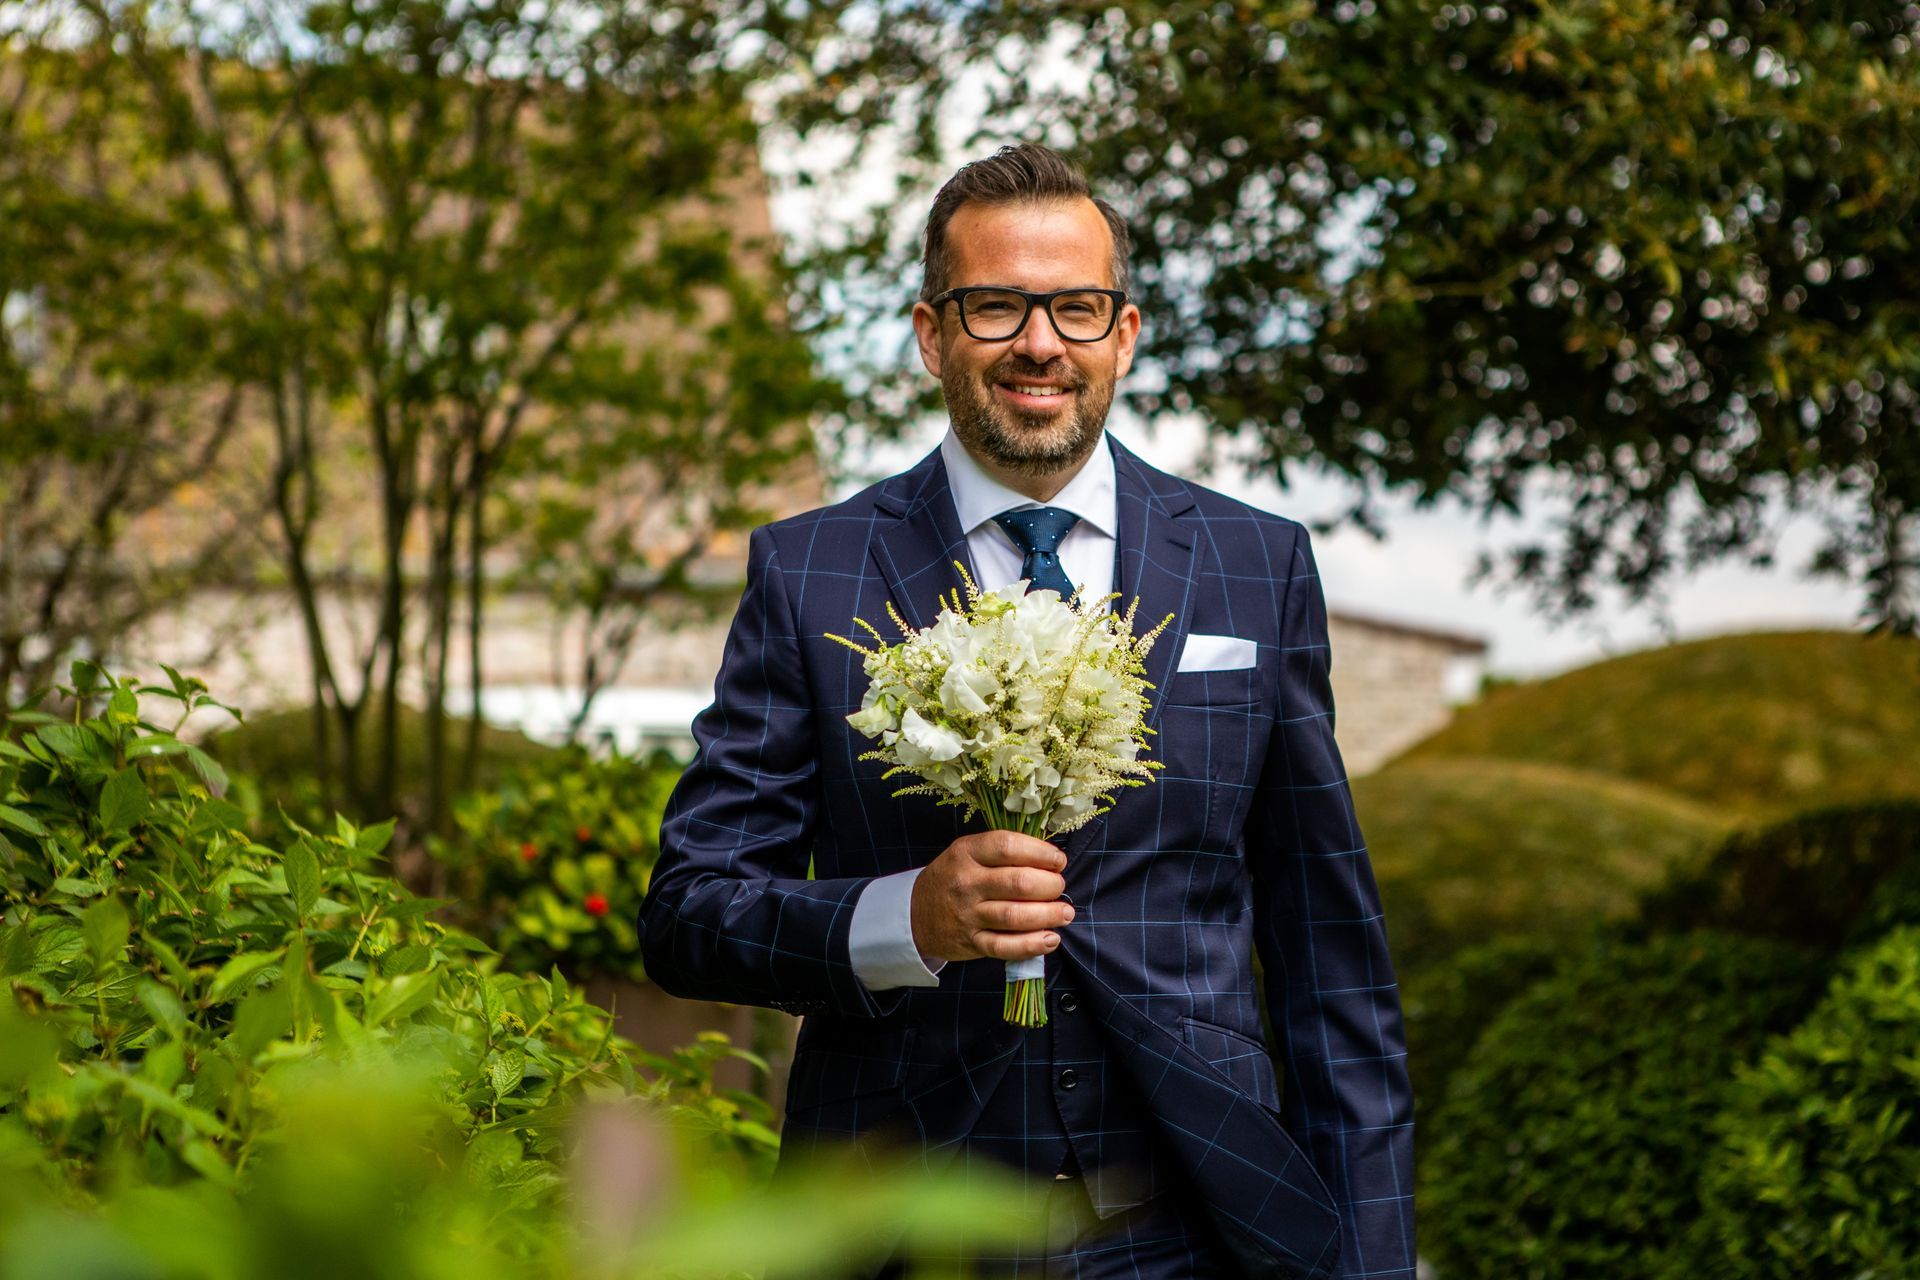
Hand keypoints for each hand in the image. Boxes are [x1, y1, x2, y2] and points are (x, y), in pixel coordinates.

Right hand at [910, 831, 1072, 963]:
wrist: (915, 914)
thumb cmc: (953, 878)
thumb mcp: (968, 853)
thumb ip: (1002, 852)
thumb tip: (1050, 859)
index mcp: (966, 852)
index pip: (1008, 846)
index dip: (1041, 852)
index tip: (1058, 860)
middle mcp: (966, 883)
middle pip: (1018, 882)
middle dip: (1050, 885)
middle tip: (1059, 886)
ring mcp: (968, 914)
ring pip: (1016, 916)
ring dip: (1049, 915)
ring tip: (1065, 913)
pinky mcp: (971, 942)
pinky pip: (1005, 947)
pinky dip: (1032, 945)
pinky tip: (1051, 939)